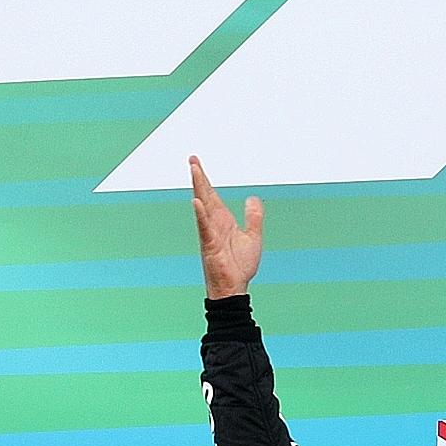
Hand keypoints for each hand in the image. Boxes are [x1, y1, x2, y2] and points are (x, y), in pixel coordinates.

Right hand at [189, 156, 262, 298]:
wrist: (235, 286)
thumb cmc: (239, 265)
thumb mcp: (253, 236)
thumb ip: (253, 217)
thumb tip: (253, 198)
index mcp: (223, 220)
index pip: (212, 195)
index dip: (205, 179)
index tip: (196, 163)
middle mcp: (214, 223)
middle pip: (205, 195)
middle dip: (199, 177)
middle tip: (192, 159)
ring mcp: (210, 233)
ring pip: (203, 206)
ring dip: (199, 188)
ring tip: (194, 171)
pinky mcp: (210, 245)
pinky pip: (205, 227)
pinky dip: (201, 215)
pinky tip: (197, 202)